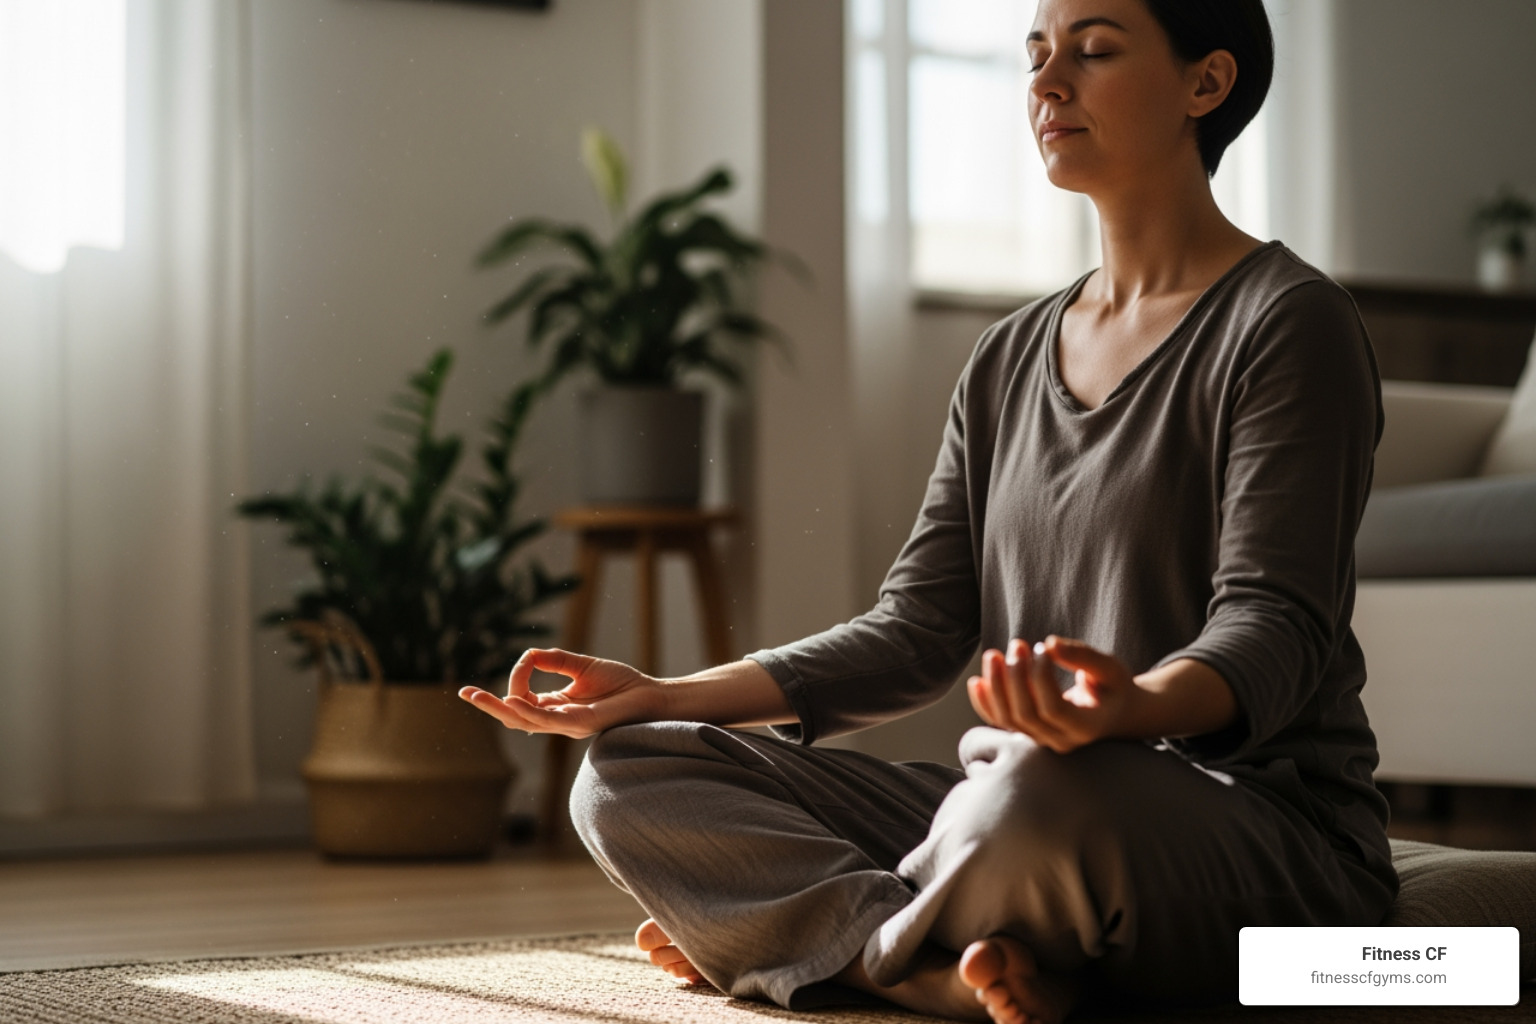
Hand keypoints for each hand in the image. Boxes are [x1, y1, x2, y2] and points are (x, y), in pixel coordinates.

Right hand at [458, 648, 663, 738]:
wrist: (653, 695)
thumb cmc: (622, 684)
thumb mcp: (582, 666)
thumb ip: (554, 660)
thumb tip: (527, 655)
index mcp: (556, 707)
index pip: (522, 699)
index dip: (516, 679)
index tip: (525, 659)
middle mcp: (558, 720)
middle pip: (515, 717)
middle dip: (488, 706)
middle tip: (465, 693)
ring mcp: (568, 725)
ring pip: (526, 722)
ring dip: (500, 709)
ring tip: (477, 697)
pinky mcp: (582, 724)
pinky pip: (549, 720)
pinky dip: (529, 711)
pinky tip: (513, 701)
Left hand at [966, 635, 1141, 752]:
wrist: (1116, 713)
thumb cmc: (1114, 687)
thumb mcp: (1109, 668)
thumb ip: (1082, 656)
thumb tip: (1048, 643)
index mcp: (1086, 728)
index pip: (1052, 708)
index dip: (1040, 677)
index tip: (1042, 648)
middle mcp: (1062, 741)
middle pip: (1025, 715)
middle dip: (1014, 677)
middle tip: (1017, 644)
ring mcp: (1043, 741)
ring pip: (1009, 720)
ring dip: (996, 686)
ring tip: (994, 654)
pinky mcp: (1029, 733)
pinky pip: (1002, 722)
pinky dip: (985, 703)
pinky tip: (975, 681)